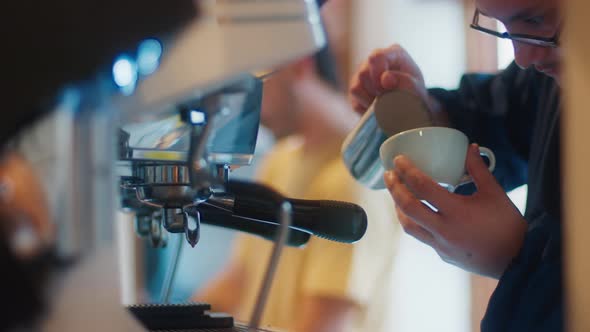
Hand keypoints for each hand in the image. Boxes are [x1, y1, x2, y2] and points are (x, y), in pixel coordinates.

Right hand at [348, 44, 428, 113]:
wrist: (410, 104)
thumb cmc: (414, 91)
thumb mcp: (417, 88)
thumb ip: (406, 82)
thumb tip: (385, 79)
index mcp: (392, 54)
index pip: (376, 57)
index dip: (378, 74)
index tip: (387, 88)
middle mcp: (373, 61)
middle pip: (363, 73)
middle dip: (375, 90)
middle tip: (389, 98)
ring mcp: (362, 74)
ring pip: (355, 88)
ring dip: (370, 100)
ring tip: (384, 103)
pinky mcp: (356, 90)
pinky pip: (355, 101)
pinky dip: (366, 108)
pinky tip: (377, 107)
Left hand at [384, 144, 527, 277]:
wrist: (517, 261)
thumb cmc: (507, 224)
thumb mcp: (495, 193)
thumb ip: (479, 169)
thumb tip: (470, 147)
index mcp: (456, 211)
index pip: (422, 187)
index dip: (407, 171)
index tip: (398, 159)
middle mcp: (444, 229)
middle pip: (407, 206)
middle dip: (394, 188)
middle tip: (388, 174)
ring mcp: (441, 245)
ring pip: (409, 225)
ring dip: (398, 208)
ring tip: (395, 194)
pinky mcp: (442, 254)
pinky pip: (421, 236)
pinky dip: (414, 222)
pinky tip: (415, 213)